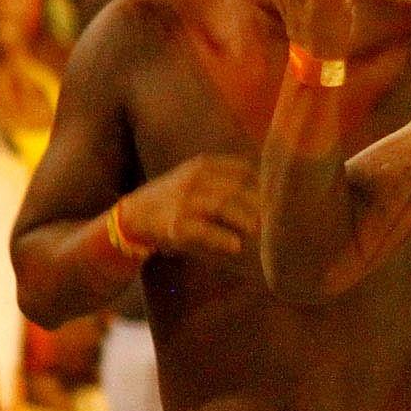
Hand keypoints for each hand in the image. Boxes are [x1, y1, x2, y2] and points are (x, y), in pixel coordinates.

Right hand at [114, 153, 259, 259]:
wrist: (133, 215)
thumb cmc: (174, 198)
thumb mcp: (195, 177)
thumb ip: (224, 178)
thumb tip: (266, 190)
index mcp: (203, 165)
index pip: (242, 169)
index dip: (262, 184)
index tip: (277, 198)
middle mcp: (194, 179)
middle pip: (235, 188)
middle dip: (257, 204)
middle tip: (272, 219)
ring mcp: (184, 200)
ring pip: (222, 206)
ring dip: (245, 219)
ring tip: (258, 230)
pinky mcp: (176, 224)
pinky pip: (203, 230)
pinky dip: (221, 238)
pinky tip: (236, 246)